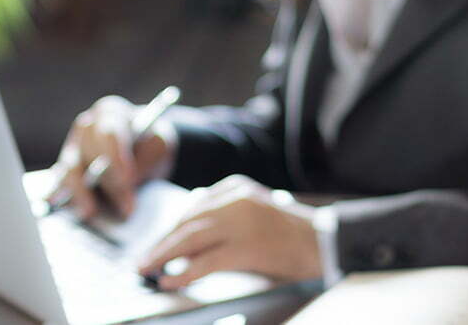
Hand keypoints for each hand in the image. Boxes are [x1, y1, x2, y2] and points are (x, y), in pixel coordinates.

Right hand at [47, 95, 174, 218]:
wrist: (143, 149)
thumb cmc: (150, 143)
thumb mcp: (158, 146)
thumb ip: (143, 163)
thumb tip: (125, 189)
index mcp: (110, 113)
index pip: (109, 133)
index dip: (116, 157)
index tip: (127, 180)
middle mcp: (85, 128)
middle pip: (89, 154)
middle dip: (107, 183)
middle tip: (126, 208)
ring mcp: (72, 149)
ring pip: (69, 170)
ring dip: (80, 194)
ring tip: (91, 213)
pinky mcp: (66, 172)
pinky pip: (61, 186)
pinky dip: (64, 199)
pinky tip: (70, 212)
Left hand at [137, 175, 321, 289]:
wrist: (325, 242)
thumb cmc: (290, 231)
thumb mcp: (255, 207)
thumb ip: (224, 207)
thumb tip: (191, 210)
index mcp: (235, 187)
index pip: (192, 208)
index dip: (170, 230)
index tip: (155, 245)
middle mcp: (234, 199)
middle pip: (187, 222)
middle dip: (161, 243)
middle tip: (142, 260)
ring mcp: (239, 222)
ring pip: (189, 239)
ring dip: (163, 256)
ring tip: (146, 269)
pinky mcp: (245, 247)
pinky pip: (205, 261)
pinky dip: (183, 272)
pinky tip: (169, 280)